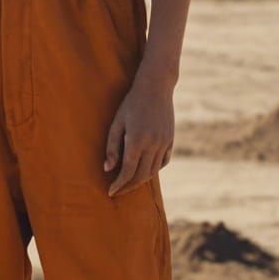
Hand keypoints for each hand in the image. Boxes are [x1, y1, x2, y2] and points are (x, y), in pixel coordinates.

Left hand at [103, 72, 173, 194]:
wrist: (156, 87)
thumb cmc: (131, 104)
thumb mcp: (117, 123)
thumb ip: (112, 147)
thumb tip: (108, 169)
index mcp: (137, 140)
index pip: (127, 172)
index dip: (119, 184)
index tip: (110, 191)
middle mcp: (153, 144)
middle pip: (141, 176)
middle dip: (128, 187)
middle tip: (118, 191)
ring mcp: (164, 143)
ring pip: (153, 171)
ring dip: (141, 181)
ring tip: (129, 183)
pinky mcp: (171, 140)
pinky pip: (163, 162)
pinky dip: (153, 170)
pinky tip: (144, 171)